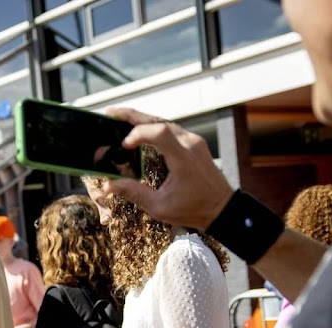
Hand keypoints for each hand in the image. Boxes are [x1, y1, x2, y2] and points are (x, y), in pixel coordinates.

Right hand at [101, 107, 234, 230]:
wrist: (223, 208)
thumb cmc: (194, 210)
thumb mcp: (160, 207)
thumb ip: (134, 194)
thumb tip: (109, 185)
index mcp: (183, 158)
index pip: (159, 133)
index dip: (138, 134)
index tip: (124, 145)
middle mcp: (190, 144)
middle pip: (159, 121)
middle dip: (132, 116)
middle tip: (110, 113)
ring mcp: (193, 141)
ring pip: (164, 122)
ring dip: (142, 120)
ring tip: (120, 119)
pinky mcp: (194, 144)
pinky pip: (171, 129)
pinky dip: (153, 127)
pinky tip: (140, 130)